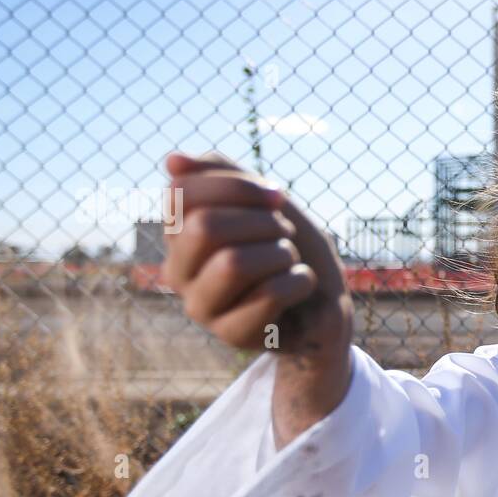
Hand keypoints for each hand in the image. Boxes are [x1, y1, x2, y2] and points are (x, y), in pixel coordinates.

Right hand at [162, 152, 350, 353]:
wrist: (325, 302)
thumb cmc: (290, 247)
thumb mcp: (263, 201)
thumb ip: (221, 174)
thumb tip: (172, 161)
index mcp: (178, 234)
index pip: (183, 192)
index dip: (240, 186)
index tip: (276, 197)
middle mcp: (177, 271)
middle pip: (204, 227)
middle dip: (262, 222)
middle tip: (284, 233)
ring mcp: (200, 307)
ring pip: (234, 263)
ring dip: (281, 253)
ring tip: (290, 260)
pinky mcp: (230, 335)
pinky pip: (269, 295)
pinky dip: (299, 281)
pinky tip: (300, 287)